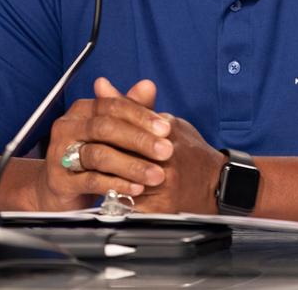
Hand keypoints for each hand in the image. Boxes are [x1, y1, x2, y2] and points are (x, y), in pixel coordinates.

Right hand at [32, 78, 172, 211]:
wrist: (61, 189)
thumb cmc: (92, 155)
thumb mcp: (114, 133)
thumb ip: (131, 110)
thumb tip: (148, 85)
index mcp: (82, 110)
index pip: (112, 105)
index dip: (141, 115)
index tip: (166, 128)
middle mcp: (67, 127)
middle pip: (105, 127)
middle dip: (139, 140)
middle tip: (167, 151)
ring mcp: (59, 154)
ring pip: (99, 155)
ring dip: (132, 165)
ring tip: (156, 174)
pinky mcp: (60, 181)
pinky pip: (91, 181)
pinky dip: (117, 184)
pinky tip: (137, 189)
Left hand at [95, 78, 225, 214]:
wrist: (217, 184)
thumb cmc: (191, 152)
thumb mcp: (167, 122)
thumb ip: (131, 105)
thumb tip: (101, 85)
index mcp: (165, 135)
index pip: (121, 129)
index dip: (100, 132)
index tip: (86, 133)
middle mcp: (165, 161)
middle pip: (117, 157)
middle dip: (97, 156)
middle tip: (79, 155)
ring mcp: (162, 188)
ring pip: (119, 183)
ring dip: (102, 179)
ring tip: (88, 175)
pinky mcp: (158, 211)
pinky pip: (127, 206)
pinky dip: (114, 201)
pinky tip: (103, 196)